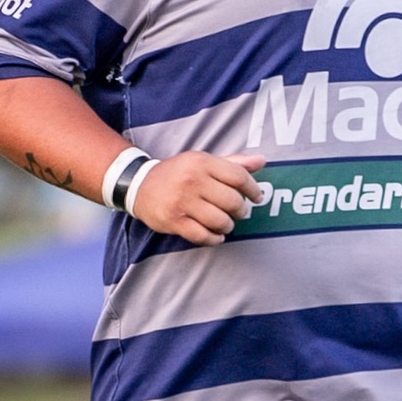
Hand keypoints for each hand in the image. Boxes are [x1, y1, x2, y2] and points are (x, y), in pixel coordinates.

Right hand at [131, 151, 268, 244]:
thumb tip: (261, 161)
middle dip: (240, 211)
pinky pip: (203, 236)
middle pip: (232, 201)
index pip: (238, 176)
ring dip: (227, 226)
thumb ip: (233, 162)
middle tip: (238, 212)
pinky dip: (213, 239)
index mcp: (202, 162)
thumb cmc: (178, 173)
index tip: (257, 197)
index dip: (253, 189)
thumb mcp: (202, 161)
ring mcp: (182, 202)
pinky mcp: (174, 221)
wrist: (139, 185)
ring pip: (220, 221)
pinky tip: (215, 235)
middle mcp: (193, 180)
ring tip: (225, 224)